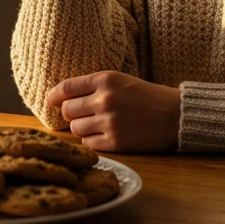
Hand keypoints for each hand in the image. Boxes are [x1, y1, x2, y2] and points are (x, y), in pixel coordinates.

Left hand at [46, 71, 180, 151]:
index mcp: (105, 80)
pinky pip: (89, 143)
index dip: (54, 96)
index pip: (66, 88)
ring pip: (76, 129)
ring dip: (82, 128)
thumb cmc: (147, 96)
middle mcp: (105, 100)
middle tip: (83, 115)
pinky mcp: (116, 142)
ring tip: (98, 124)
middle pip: (68, 111)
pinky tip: (106, 134)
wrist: (175, 115)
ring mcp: (110, 122)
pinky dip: (93, 140)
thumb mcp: (120, 80)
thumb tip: (61, 99)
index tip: (49, 102)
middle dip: (72, 114)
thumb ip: (93, 86)